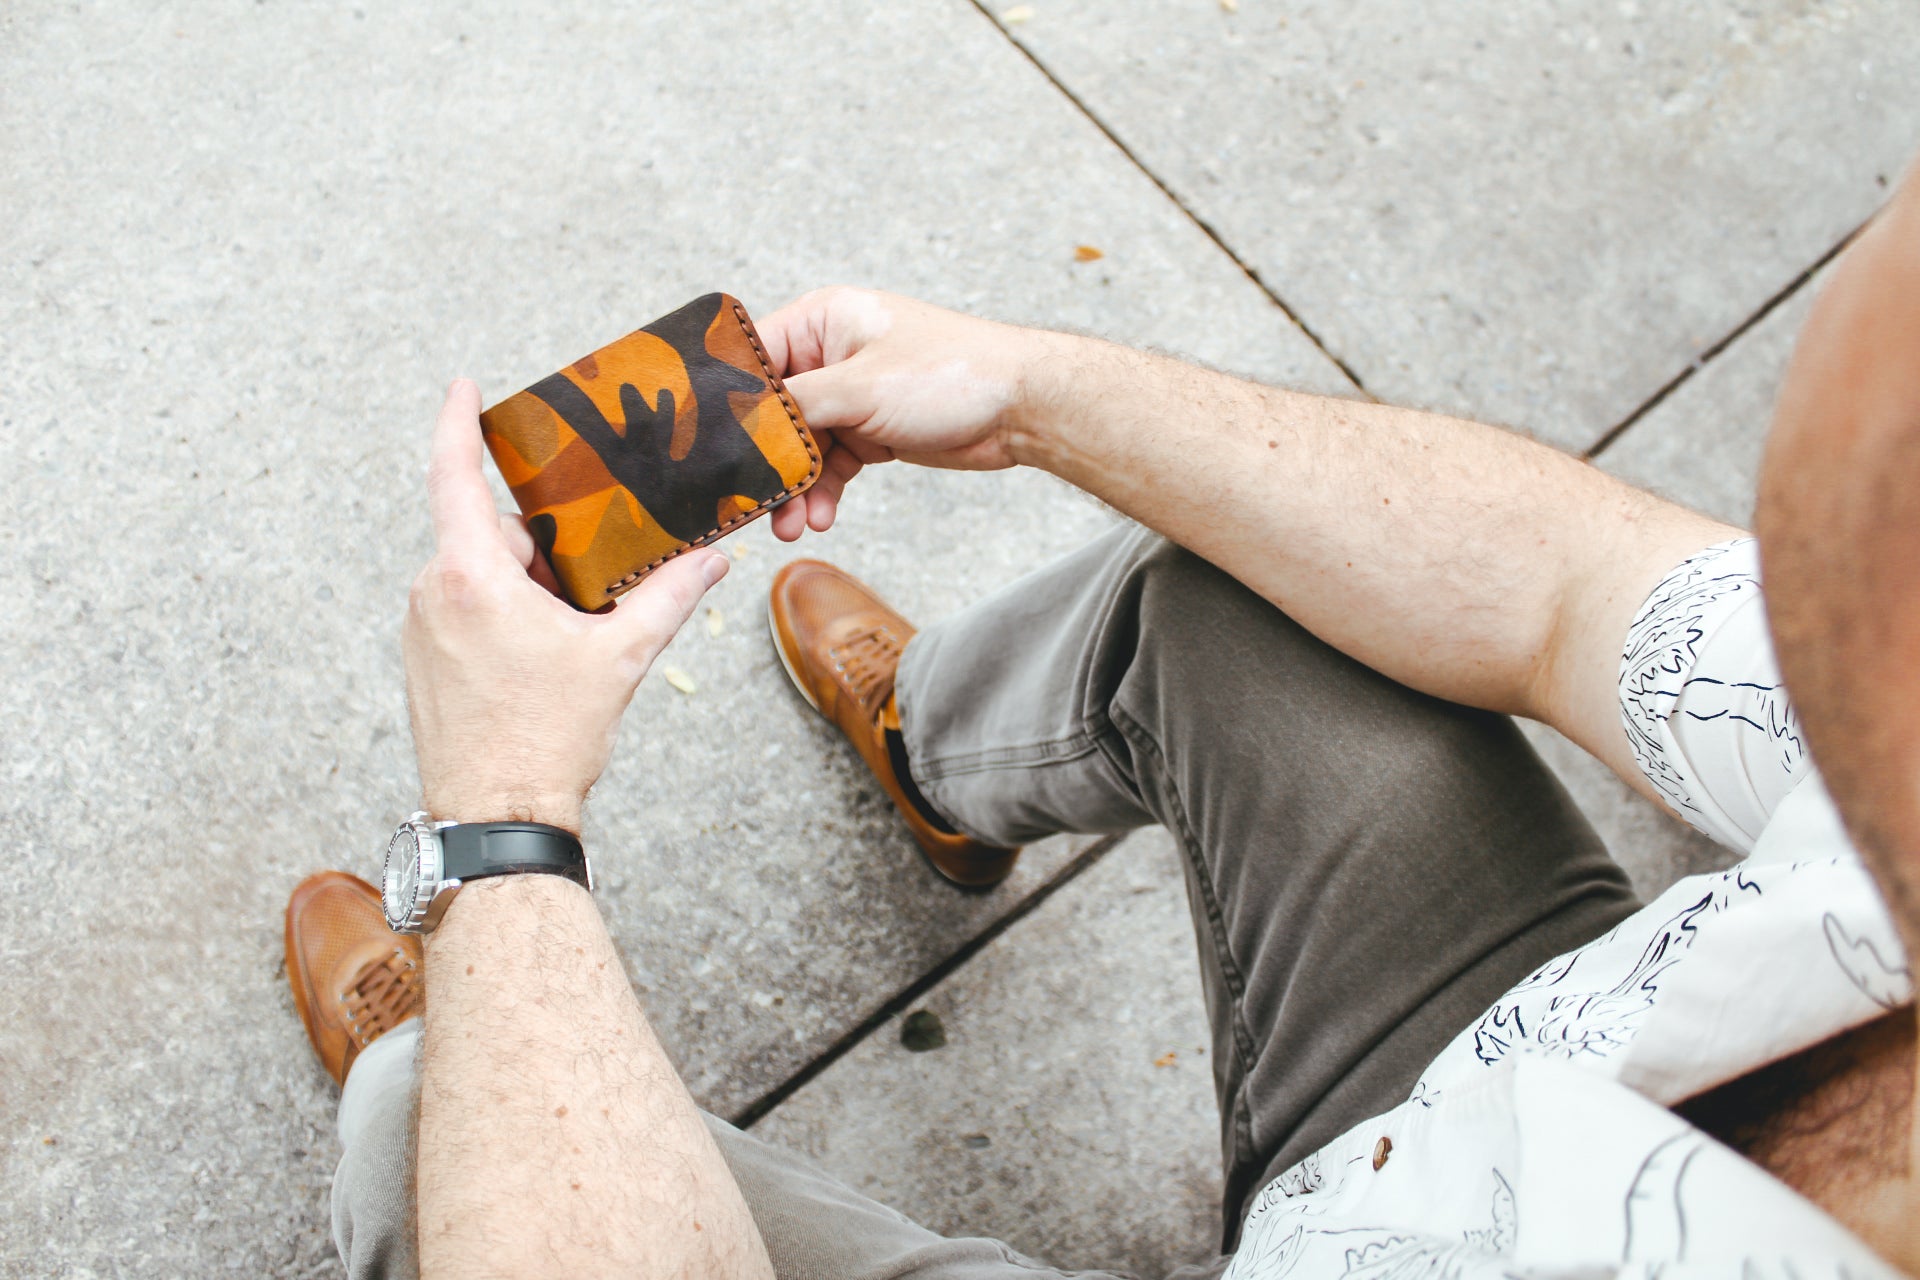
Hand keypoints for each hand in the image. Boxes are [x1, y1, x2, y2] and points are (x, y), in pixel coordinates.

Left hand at [403, 380, 727, 832]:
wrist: (498, 816)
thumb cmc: (548, 740)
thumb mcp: (620, 659)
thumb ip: (668, 597)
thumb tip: (713, 561)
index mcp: (472, 577)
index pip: (452, 475)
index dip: (455, 422)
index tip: (461, 385)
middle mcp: (434, 593)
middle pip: (493, 536)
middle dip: (545, 552)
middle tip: (591, 592)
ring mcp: (423, 629)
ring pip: (481, 576)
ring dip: (527, 590)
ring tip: (570, 639)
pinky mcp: (424, 661)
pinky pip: (466, 611)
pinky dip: (505, 617)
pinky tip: (541, 662)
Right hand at [754, 288, 1046, 539]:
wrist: (1021, 408)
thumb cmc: (951, 374)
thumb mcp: (861, 388)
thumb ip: (795, 406)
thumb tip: (740, 425)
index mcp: (822, 320)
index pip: (751, 359)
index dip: (726, 403)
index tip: (706, 446)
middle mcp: (830, 354)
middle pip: (772, 412)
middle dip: (764, 460)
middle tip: (750, 501)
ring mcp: (850, 395)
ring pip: (800, 447)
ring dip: (794, 487)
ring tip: (792, 525)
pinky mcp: (870, 430)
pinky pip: (831, 464)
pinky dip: (824, 492)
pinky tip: (822, 518)